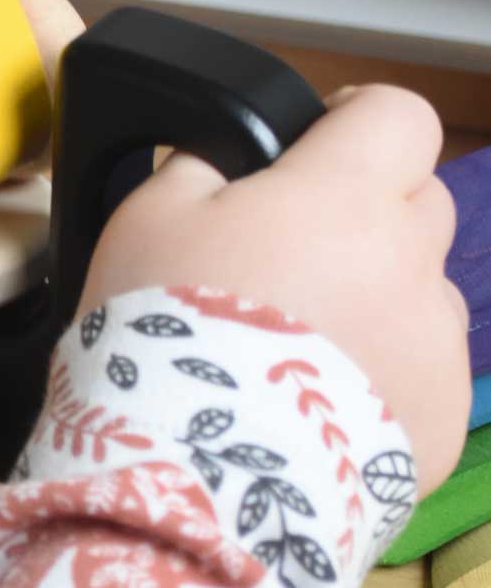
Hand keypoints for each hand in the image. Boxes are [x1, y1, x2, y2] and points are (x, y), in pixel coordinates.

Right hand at [82, 85, 468, 493]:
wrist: (195, 473)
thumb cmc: (164, 332)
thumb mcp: (143, 218)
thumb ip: (197, 168)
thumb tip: (220, 161)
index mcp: (345, 195)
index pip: (397, 114)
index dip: (355, 119)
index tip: (314, 145)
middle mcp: (411, 260)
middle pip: (420, 201)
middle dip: (367, 210)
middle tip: (291, 253)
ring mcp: (437, 344)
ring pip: (424, 292)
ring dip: (379, 298)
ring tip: (301, 346)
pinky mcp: (444, 419)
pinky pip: (424, 374)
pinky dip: (383, 377)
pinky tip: (315, 406)